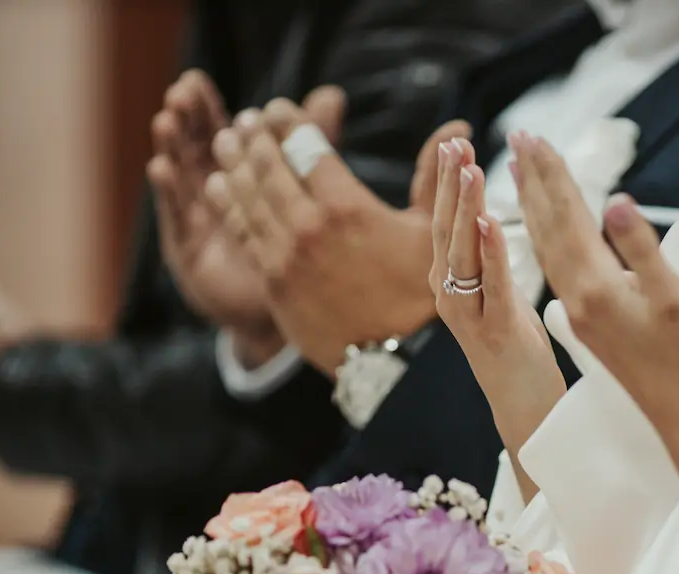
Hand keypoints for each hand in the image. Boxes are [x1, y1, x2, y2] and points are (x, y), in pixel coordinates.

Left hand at [206, 100, 448, 377]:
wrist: (395, 359)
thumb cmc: (420, 293)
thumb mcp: (433, 232)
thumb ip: (436, 176)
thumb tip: (458, 131)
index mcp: (347, 205)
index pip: (304, 146)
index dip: (287, 122)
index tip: (279, 110)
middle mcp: (309, 225)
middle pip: (268, 165)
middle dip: (254, 138)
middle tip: (247, 122)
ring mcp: (284, 254)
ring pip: (247, 195)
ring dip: (233, 163)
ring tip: (226, 142)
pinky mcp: (272, 281)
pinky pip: (242, 230)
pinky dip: (227, 203)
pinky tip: (219, 185)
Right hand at [430, 139, 565, 499]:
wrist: (523, 407)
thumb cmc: (513, 350)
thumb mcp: (496, 295)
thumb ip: (485, 260)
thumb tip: (482, 217)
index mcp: (452, 285)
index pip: (446, 223)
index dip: (448, 184)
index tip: (454, 144)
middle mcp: (450, 297)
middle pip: (445, 231)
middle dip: (450, 186)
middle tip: (456, 145)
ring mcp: (469, 315)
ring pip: (461, 255)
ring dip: (466, 209)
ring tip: (471, 170)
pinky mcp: (496, 332)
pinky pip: (491, 286)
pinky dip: (491, 252)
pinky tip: (492, 222)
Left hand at [510, 133, 678, 489]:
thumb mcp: (675, 300)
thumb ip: (643, 249)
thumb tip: (616, 203)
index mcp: (596, 286)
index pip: (567, 217)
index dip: (553, 174)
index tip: (535, 136)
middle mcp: (579, 297)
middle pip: (548, 228)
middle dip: (534, 181)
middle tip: (519, 137)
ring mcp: (582, 312)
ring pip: (547, 250)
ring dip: (533, 209)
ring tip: (518, 175)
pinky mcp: (590, 324)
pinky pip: (556, 270)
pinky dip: (546, 241)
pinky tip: (547, 234)